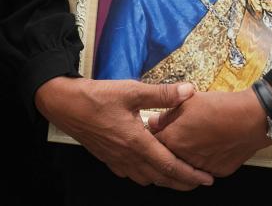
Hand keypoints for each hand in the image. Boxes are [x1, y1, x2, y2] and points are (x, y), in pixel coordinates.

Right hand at [35, 77, 214, 189]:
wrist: (64, 104)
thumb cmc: (97, 97)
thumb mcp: (132, 90)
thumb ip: (162, 94)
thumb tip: (188, 91)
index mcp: (137, 142)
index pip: (169, 166)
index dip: (190, 174)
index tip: (207, 178)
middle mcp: (128, 156)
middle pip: (160, 178)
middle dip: (182, 182)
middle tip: (199, 181)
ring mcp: (116, 160)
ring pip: (146, 179)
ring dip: (164, 180)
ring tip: (178, 175)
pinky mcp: (107, 158)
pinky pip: (131, 174)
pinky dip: (146, 175)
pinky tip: (149, 166)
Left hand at [148, 89, 271, 176]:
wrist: (252, 118)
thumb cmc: (221, 107)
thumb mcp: (189, 101)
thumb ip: (166, 114)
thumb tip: (154, 121)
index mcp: (173, 139)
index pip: (152, 142)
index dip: (153, 136)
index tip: (156, 132)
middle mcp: (184, 157)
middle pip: (167, 158)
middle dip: (166, 149)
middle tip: (172, 139)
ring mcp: (201, 168)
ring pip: (185, 166)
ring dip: (184, 157)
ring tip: (192, 143)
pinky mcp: (218, 172)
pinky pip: (204, 169)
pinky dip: (203, 161)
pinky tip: (208, 148)